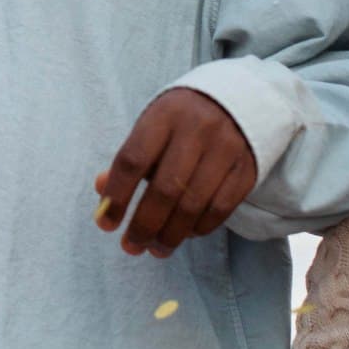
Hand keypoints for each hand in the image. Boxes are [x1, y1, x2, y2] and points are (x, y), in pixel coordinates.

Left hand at [94, 88, 257, 257]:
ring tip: (155, 249)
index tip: (106, 224)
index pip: (134, 160)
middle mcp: (197, 130)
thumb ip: (129, 160)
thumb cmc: (182, 120)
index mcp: (164, 116)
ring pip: (193, 205)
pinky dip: (199, 228)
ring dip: (171, 235)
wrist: (240, 99)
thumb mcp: (152, 126)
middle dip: (144, 225)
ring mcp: (225, 150)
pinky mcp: (246, 169)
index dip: (117, 196)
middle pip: (165, 189)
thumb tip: (101, 190)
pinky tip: (184, 234)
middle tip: (131, 246)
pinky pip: (220, 209)